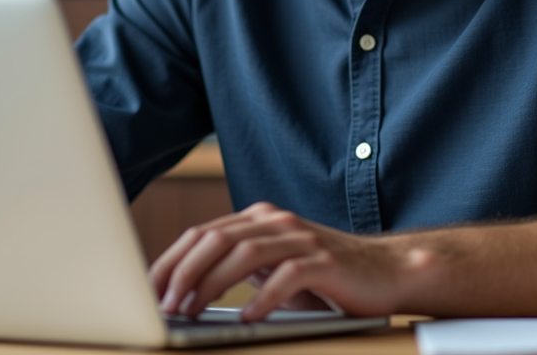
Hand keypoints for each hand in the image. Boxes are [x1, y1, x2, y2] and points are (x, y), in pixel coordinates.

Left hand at [149, 201, 411, 320]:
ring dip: (212, 284)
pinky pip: (287, 277)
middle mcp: (277, 222)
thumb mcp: (274, 268)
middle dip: (183, 272)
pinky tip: (246, 318)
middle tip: (163, 304)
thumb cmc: (325, 278)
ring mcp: (302, 239)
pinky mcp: (325, 262)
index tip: (150, 290)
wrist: (387, 272)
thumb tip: (184, 292)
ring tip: (192, 311)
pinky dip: (262, 298)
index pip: (202, 233)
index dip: (172, 260)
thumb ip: (238, 268)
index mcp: (259, 219)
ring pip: (244, 253)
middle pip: (216, 238)